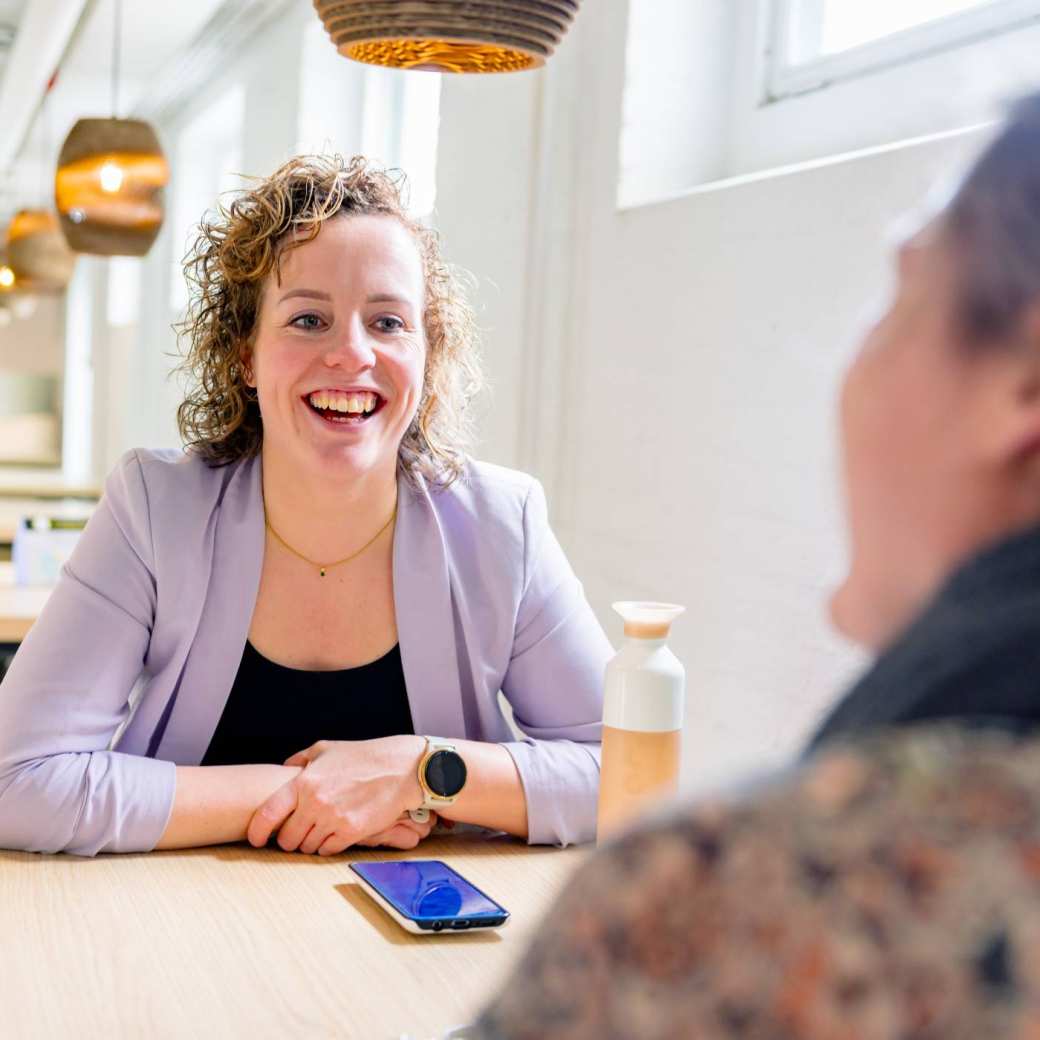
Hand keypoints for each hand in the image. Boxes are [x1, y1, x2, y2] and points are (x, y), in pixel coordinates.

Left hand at [246, 736, 424, 855]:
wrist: (399, 769)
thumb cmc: (364, 757)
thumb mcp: (326, 749)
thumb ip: (300, 761)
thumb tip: (284, 770)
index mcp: (305, 782)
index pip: (268, 813)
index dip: (257, 830)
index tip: (256, 838)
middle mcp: (315, 803)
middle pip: (287, 838)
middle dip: (289, 838)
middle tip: (296, 833)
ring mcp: (333, 820)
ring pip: (307, 847)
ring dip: (309, 842)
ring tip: (319, 830)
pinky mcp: (351, 833)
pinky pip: (327, 850)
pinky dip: (327, 846)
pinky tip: (334, 833)